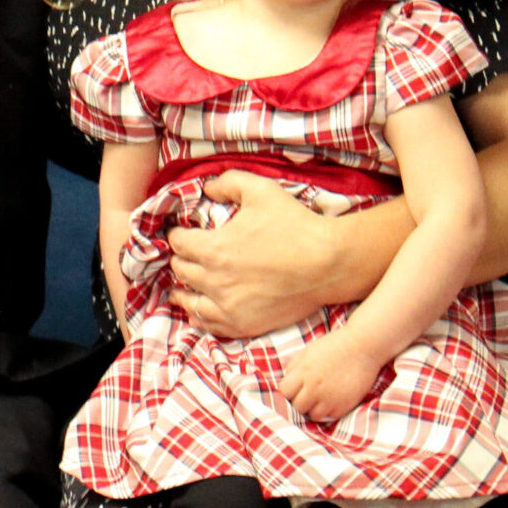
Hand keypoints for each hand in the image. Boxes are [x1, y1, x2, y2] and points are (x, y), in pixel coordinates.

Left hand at [168, 173, 343, 338]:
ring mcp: (228, 307)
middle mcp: (215, 281)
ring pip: (189, 301)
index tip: (182, 233)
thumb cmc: (296, 225)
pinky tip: (197, 312)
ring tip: (180, 288)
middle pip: (181, 271)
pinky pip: (209, 325)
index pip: (178, 243)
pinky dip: (199, 317)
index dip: (178, 235)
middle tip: (185, 255)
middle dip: (180, 259)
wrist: (329, 264)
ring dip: (183, 291)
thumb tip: (207, 187)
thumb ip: (228, 182)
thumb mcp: (261, 190)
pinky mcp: (244, 324)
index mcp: (214, 249)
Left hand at [277, 329, 381, 422]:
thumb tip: (285, 383)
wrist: (363, 347)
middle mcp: (314, 387)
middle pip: (297, 406)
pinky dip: (329, 410)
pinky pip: (329, 416)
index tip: (294, 389)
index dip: (288, 391)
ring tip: (321, 396)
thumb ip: (294, 367)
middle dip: (300, 401)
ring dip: (314, 408)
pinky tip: (333, 398)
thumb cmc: (335, 346)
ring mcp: (329, 398)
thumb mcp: (309, 351)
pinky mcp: (343, 406)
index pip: (284, 392)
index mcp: (304, 371)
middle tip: (308, 393)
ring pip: (312, 415)